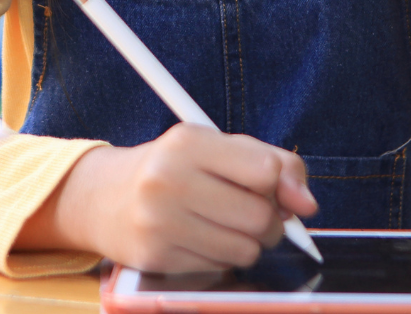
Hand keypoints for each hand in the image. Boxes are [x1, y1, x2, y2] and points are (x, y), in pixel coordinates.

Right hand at [17, 123, 316, 271]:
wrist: (103, 197)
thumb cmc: (174, 169)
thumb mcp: (217, 148)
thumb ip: (273, 163)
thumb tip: (307, 205)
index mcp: (187, 142)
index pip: (266, 170)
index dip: (282, 186)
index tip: (275, 191)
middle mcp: (168, 180)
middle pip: (260, 217)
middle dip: (268, 222)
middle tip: (251, 214)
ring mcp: (158, 222)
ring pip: (245, 250)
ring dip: (246, 244)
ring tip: (223, 226)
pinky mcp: (155, 258)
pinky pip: (219, 269)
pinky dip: (220, 259)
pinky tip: (198, 240)